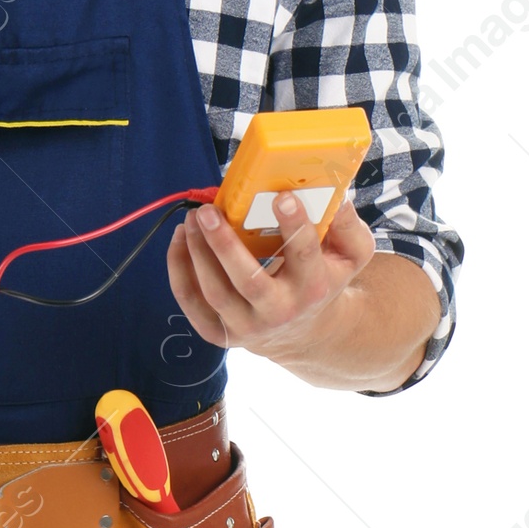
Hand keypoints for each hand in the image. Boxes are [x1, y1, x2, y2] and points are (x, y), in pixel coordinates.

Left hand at [166, 189, 376, 363]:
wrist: (302, 331)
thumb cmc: (322, 280)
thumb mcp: (349, 255)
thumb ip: (347, 225)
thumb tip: (337, 195)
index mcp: (312, 289)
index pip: (303, 256)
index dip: (294, 226)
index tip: (281, 196)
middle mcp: (278, 312)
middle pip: (247, 281)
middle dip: (224, 244)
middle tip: (208, 211)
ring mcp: (245, 326)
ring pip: (214, 291)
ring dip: (197, 252)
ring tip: (192, 218)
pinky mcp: (217, 332)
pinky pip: (190, 301)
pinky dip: (179, 269)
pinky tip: (180, 238)